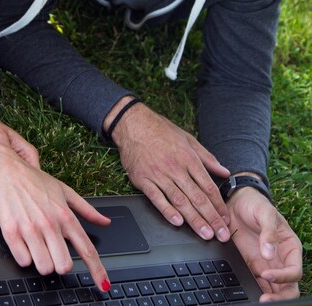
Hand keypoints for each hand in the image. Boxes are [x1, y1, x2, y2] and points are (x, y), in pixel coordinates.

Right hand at [0, 132, 110, 289]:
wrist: (7, 170)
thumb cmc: (35, 181)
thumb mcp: (65, 191)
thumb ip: (86, 210)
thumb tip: (105, 222)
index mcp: (65, 215)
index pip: (86, 248)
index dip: (97, 270)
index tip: (104, 284)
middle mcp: (50, 224)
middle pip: (64, 265)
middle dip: (60, 264)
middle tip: (53, 252)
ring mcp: (30, 229)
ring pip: (44, 267)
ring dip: (42, 261)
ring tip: (37, 245)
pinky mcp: (11, 233)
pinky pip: (23, 261)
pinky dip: (25, 256)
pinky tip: (24, 242)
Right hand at [107, 98, 230, 240]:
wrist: (133, 124)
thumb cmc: (161, 130)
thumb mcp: (188, 139)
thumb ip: (207, 157)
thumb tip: (225, 171)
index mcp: (188, 158)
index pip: (208, 186)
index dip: (219, 205)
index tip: (226, 219)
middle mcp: (175, 168)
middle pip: (197, 197)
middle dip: (211, 218)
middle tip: (221, 234)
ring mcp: (158, 174)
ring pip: (179, 200)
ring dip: (194, 219)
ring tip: (205, 234)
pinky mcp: (143, 179)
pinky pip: (156, 198)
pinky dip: (167, 210)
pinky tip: (177, 222)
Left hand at [227, 187, 301, 300]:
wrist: (236, 201)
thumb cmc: (255, 204)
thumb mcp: (264, 212)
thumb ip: (269, 232)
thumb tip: (269, 253)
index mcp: (290, 247)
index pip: (294, 271)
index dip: (283, 276)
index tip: (266, 273)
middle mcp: (280, 259)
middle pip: (288, 287)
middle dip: (279, 296)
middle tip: (264, 299)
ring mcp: (267, 264)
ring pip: (274, 289)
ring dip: (268, 296)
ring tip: (257, 300)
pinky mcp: (252, 266)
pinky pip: (257, 283)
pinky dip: (254, 290)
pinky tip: (248, 293)